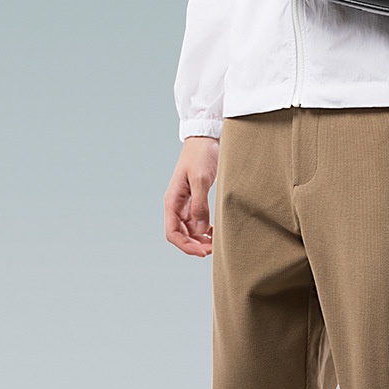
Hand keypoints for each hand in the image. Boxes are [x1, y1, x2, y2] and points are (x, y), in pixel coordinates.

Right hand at [164, 136, 219, 256]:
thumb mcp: (201, 178)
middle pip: (181, 234)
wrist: (206, 137)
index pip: (172, 233)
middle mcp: (177, 204)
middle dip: (195, 245)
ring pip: (190, 229)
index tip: (202, 252)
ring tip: (216, 243)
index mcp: (173, 200)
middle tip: (214, 249)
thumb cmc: (201, 154)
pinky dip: (205, 229)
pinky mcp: (196, 198)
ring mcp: (186, 202)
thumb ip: (200, 204)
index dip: (185, 246)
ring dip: (201, 239)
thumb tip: (200, 229)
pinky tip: (216, 231)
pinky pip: (198, 220)